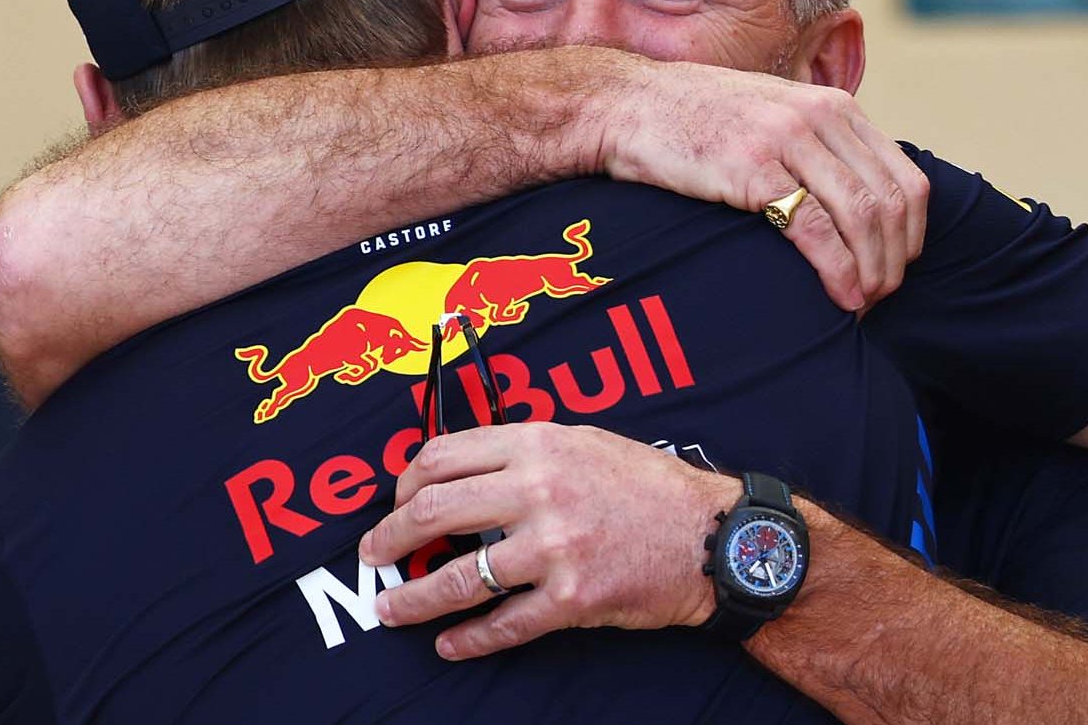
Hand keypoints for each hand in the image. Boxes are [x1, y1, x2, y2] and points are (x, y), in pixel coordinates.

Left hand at [357, 424, 735, 659]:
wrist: (712, 536)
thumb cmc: (650, 487)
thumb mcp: (585, 442)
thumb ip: (526, 450)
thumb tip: (465, 468)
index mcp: (538, 445)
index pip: (441, 457)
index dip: (405, 483)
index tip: (397, 503)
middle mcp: (539, 490)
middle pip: (433, 512)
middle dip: (391, 538)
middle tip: (375, 556)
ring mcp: (554, 548)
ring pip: (460, 577)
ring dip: (414, 598)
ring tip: (392, 608)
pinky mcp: (572, 599)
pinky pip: (504, 625)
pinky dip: (468, 640)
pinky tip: (449, 645)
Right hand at [592, 58, 928, 311]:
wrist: (629, 105)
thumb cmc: (698, 121)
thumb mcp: (774, 116)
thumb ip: (818, 147)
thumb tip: (855, 206)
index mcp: (834, 106)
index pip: (906, 179)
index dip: (910, 237)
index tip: (894, 272)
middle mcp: (820, 116)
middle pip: (891, 203)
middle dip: (894, 262)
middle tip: (880, 300)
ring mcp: (786, 138)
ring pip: (862, 216)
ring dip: (872, 272)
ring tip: (861, 306)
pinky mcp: (752, 167)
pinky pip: (815, 227)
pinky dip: (838, 270)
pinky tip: (841, 297)